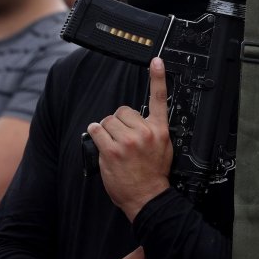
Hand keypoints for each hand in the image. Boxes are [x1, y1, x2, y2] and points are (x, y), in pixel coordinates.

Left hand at [87, 57, 171, 220]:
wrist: (147, 197)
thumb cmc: (153, 174)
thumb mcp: (163, 148)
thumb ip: (153, 130)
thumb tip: (142, 118)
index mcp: (159, 130)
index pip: (160, 98)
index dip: (158, 77)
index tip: (156, 61)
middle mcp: (144, 133)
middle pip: (123, 110)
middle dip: (119, 122)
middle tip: (123, 138)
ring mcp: (127, 142)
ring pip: (107, 120)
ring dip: (106, 130)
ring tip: (113, 145)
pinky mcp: (111, 150)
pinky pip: (96, 130)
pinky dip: (95, 134)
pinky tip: (101, 143)